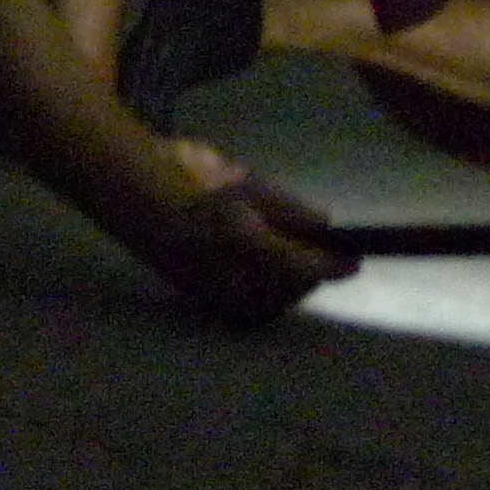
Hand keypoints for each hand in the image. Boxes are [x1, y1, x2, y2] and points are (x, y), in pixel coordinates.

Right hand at [145, 144, 360, 322]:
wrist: (134, 200)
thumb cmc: (191, 179)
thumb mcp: (245, 184)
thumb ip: (288, 209)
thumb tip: (325, 226)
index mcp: (242, 240)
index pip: (302, 265)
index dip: (333, 264)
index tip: (355, 259)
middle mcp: (230, 275)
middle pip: (290, 291)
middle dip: (311, 275)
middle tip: (324, 255)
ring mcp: (214, 293)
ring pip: (271, 305)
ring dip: (291, 288)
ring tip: (296, 263)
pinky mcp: (203, 302)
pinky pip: (248, 309)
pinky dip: (267, 296)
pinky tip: (268, 276)